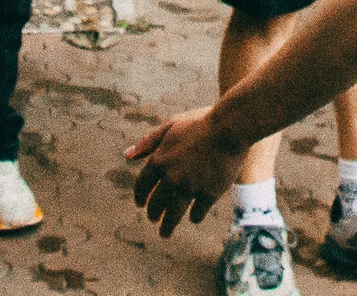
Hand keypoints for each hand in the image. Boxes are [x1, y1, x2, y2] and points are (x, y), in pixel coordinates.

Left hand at [125, 109, 242, 236]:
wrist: (230, 127)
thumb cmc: (200, 123)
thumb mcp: (171, 126)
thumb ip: (148, 142)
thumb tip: (126, 155)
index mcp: (159, 160)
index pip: (142, 185)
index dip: (140, 196)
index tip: (140, 204)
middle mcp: (171, 178)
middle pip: (157, 203)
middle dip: (153, 214)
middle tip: (153, 220)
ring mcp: (190, 188)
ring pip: (173, 214)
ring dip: (167, 226)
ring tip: (164, 233)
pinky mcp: (209, 194)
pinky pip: (197, 213)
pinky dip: (194, 217)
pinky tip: (193, 218)